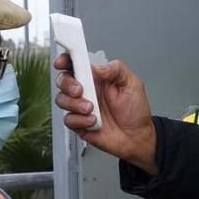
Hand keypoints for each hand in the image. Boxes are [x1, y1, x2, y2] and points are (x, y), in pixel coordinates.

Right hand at [54, 53, 157, 173]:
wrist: (137, 137)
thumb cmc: (135, 111)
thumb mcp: (132, 84)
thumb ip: (116, 69)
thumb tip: (98, 67)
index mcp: (97, 78)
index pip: (75, 64)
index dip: (65, 60)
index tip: (62, 62)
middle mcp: (87, 91)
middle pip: (63, 80)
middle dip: (67, 84)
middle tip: (80, 90)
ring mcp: (80, 107)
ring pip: (61, 100)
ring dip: (74, 104)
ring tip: (91, 108)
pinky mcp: (79, 124)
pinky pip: (68, 119)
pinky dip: (79, 120)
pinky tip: (93, 121)